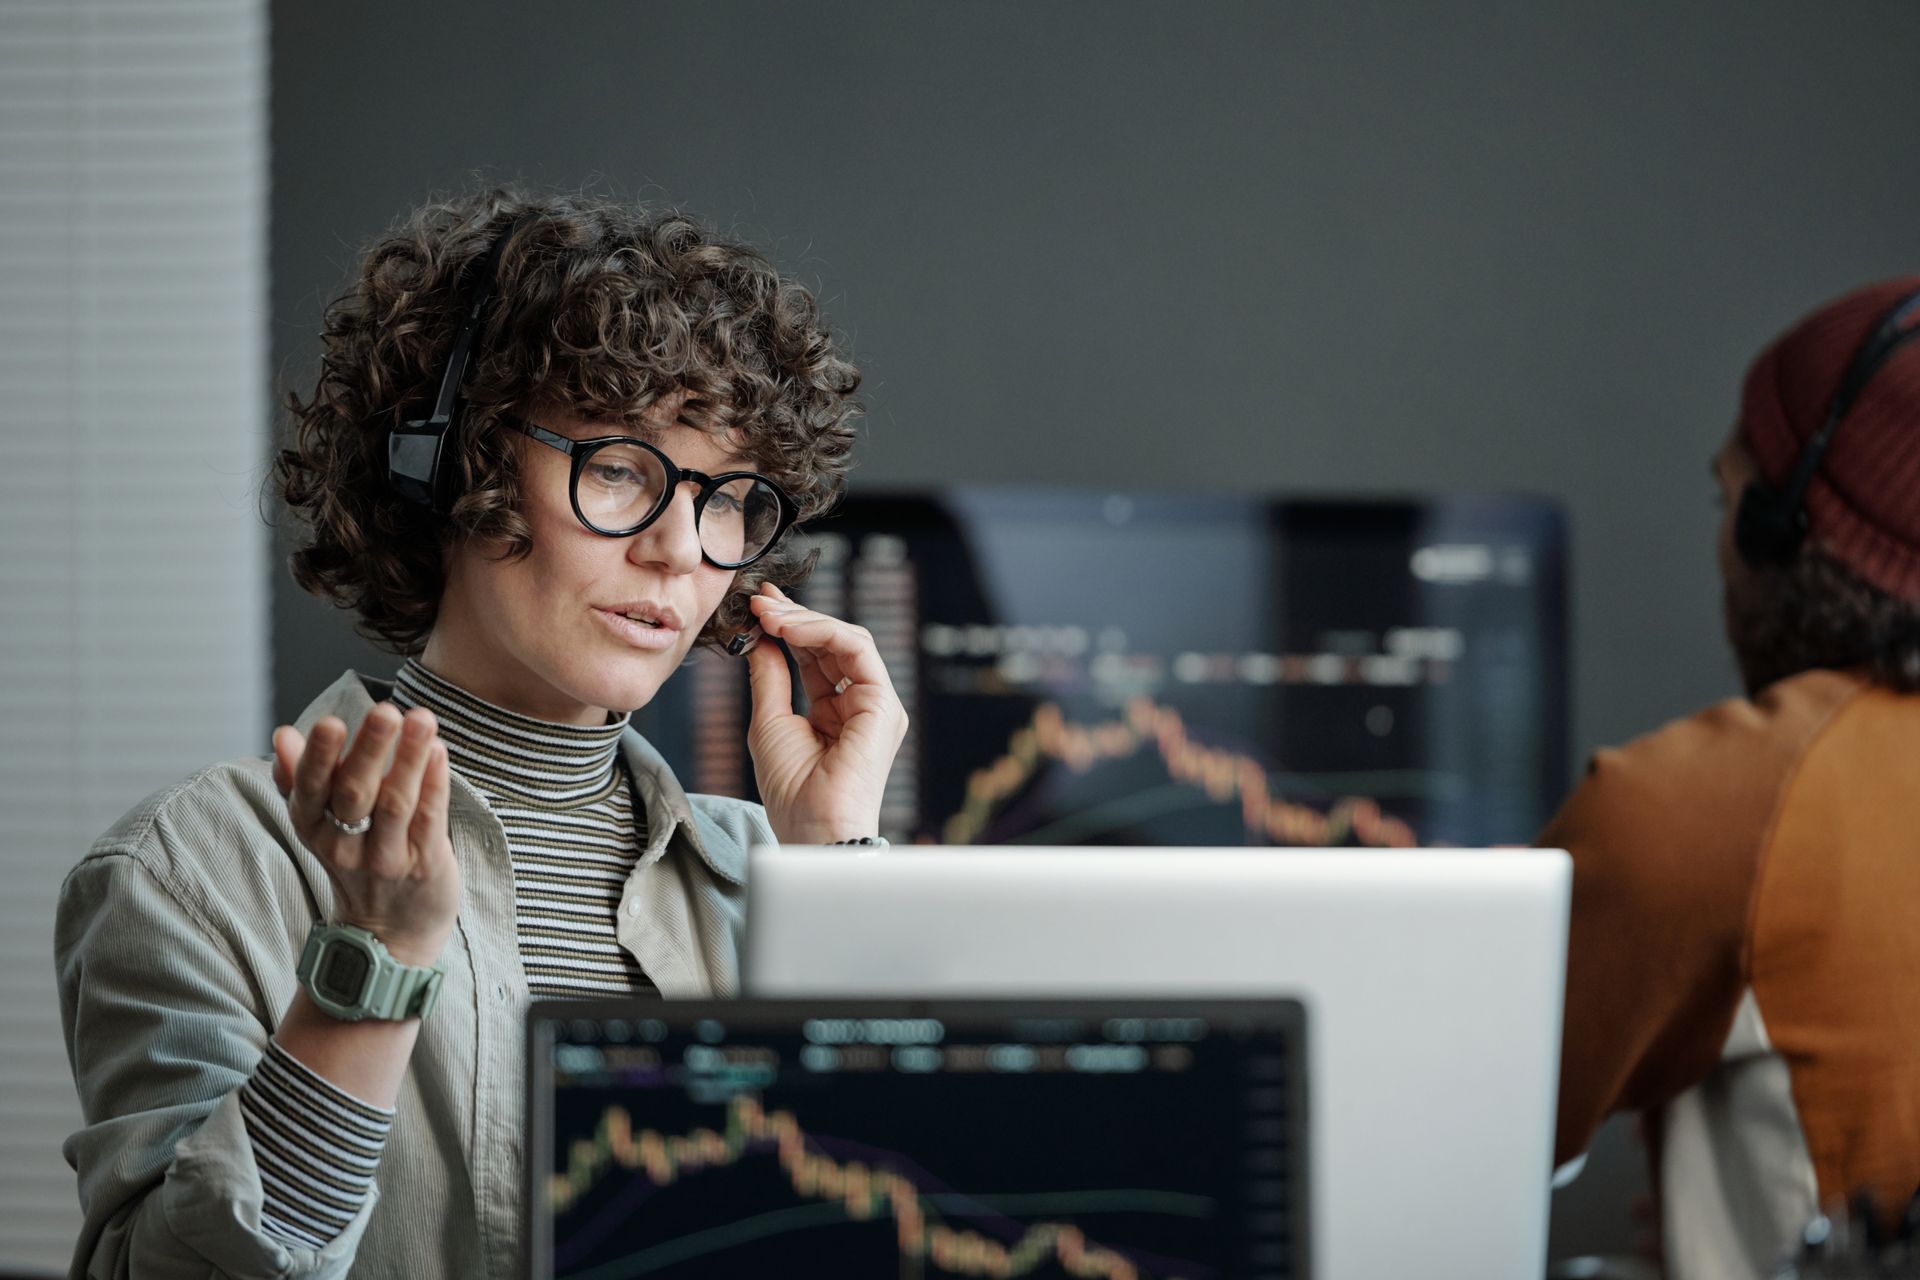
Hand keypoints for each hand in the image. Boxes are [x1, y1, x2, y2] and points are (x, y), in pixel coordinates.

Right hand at [271, 704, 460, 965]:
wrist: (390, 934)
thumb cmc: (357, 863)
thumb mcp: (319, 825)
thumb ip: (301, 778)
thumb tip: (283, 733)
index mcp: (313, 829)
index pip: (309, 790)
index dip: (318, 757)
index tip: (331, 721)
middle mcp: (344, 846)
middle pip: (353, 793)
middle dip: (369, 750)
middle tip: (386, 710)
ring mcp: (385, 859)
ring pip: (395, 804)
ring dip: (409, 758)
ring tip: (422, 719)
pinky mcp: (424, 866)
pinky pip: (428, 821)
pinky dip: (434, 784)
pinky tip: (440, 753)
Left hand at [744, 582, 908, 842]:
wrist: (812, 828)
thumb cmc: (793, 790)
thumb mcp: (769, 722)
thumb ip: (770, 677)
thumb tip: (760, 637)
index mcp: (838, 711)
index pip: (816, 656)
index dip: (788, 628)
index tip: (757, 607)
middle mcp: (862, 703)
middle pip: (832, 643)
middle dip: (794, 616)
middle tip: (759, 601)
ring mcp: (876, 703)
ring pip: (846, 638)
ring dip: (804, 620)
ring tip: (768, 613)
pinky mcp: (883, 704)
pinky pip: (856, 649)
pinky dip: (821, 632)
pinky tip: (788, 628)